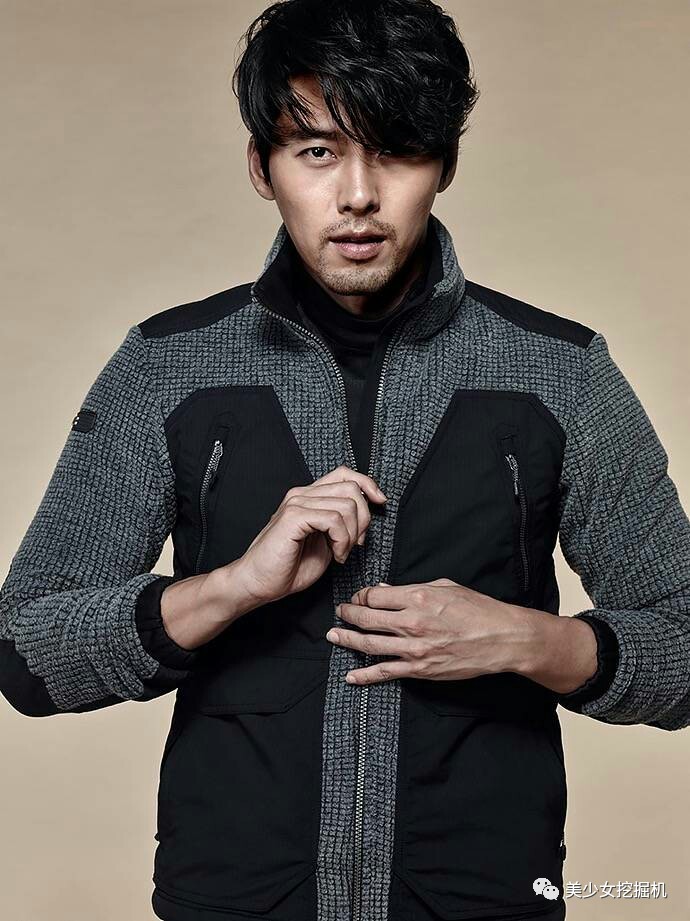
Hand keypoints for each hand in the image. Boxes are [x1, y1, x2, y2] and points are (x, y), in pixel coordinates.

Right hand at [234, 465, 386, 607]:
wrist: (257, 583)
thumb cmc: (287, 567)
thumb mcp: (325, 542)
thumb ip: (341, 525)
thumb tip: (364, 516)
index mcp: (309, 496)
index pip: (345, 473)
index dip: (368, 484)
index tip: (380, 502)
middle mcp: (302, 494)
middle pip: (351, 488)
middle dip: (363, 519)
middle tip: (354, 544)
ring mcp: (296, 503)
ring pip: (347, 505)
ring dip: (351, 535)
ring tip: (340, 553)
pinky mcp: (292, 517)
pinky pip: (333, 519)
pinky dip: (342, 541)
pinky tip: (335, 556)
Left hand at [327, 578, 542, 684]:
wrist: (502, 638)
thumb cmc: (478, 609)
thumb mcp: (445, 587)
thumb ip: (412, 588)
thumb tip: (384, 591)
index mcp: (418, 597)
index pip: (374, 596)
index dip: (360, 596)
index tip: (357, 598)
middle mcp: (412, 622)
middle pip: (365, 618)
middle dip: (347, 615)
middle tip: (339, 613)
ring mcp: (414, 648)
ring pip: (368, 645)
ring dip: (347, 640)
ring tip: (334, 636)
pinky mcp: (420, 669)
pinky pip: (385, 673)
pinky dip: (364, 675)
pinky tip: (351, 676)